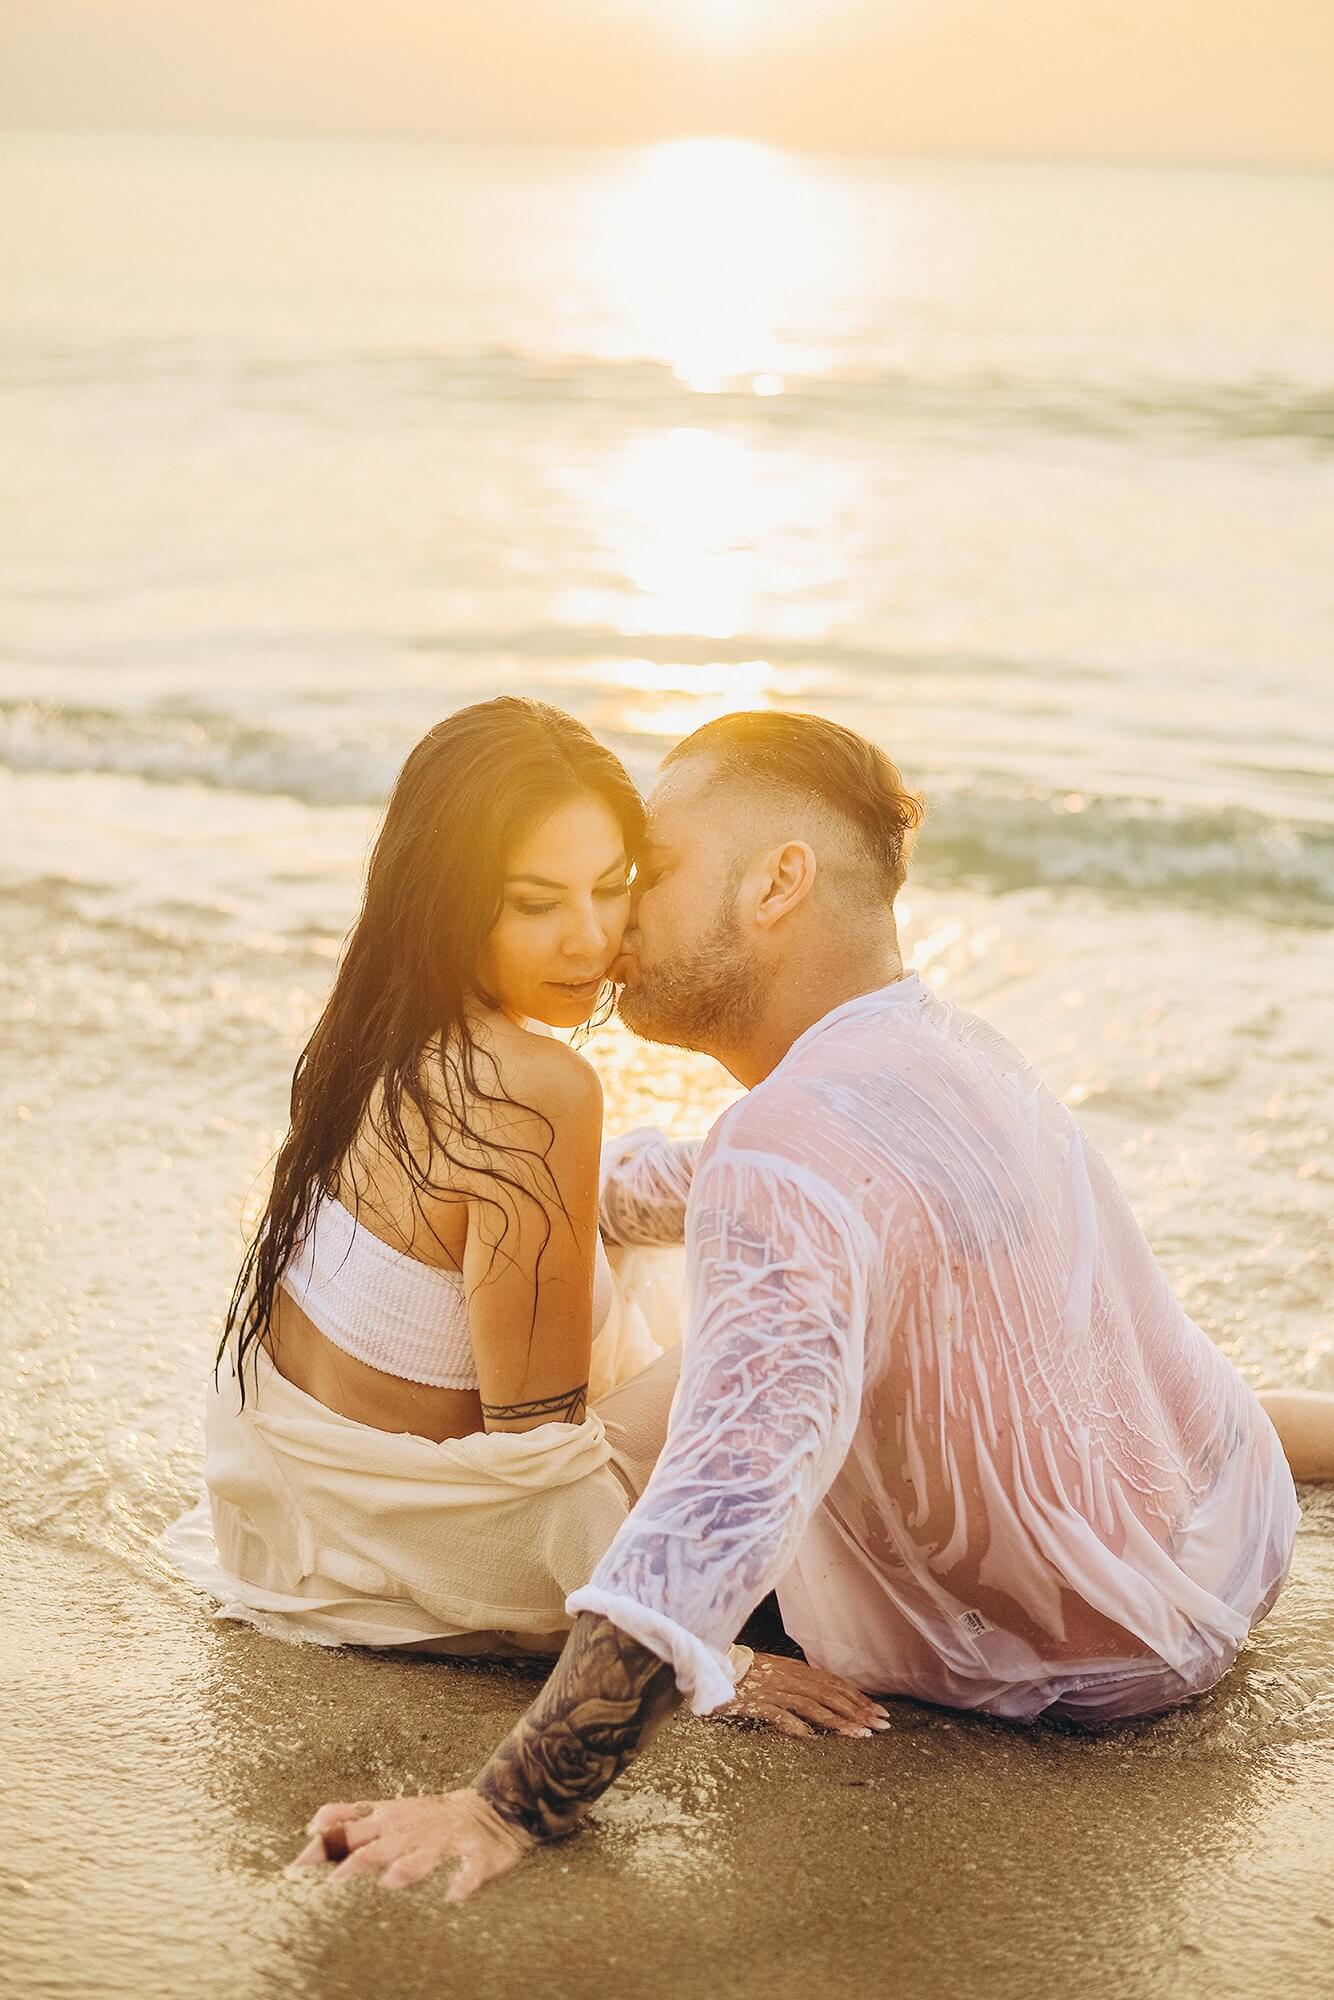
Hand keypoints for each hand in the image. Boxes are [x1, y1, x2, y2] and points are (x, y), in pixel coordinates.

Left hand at [285, 1788, 534, 1897]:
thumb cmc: (432, 1817)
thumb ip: (354, 1818)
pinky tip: (455, 1895)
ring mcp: (445, 1840)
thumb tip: (314, 1825)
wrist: (492, 1807)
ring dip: (408, 1867)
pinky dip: (464, 1880)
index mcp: (391, 1819)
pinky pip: (470, 1868)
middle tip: (333, 1882)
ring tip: (392, 1880)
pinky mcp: (476, 1853)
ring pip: (423, 1856)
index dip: (325, 1844)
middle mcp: (413, 1829)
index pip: (350, 1828)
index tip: (296, 1865)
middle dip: (356, 1861)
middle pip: (380, 1845)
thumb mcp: (390, 1811)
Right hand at [715, 1652, 890, 1738]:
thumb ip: (797, 1683)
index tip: (878, 1711)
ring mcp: (773, 1689)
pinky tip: (813, 1740)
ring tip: (859, 1735)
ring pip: (813, 1705)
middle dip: (858, 1710)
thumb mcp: (775, 1673)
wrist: (709, 1665)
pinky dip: (797, 1727)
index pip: (833, 1682)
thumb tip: (822, 1696)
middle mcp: (789, 1677)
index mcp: (795, 1669)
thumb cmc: (743, 1674)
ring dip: (838, 1720)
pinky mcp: (755, 1702)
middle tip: (880, 1726)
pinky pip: (780, 1715)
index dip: (858, 1696)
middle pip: (830, 1693)